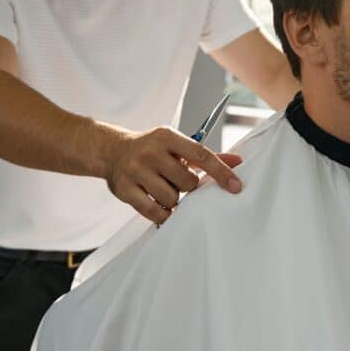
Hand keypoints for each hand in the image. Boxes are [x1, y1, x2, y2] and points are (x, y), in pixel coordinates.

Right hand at [107, 127, 242, 224]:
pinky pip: (154, 212)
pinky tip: (160, 206)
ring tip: (163, 188)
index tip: (236, 186)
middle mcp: (150, 152)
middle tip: (176, 180)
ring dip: (173, 199)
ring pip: (172, 199)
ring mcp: (136, 171)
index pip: (201, 155)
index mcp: (167, 137)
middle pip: (187, 182)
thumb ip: (205, 156)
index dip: (221, 172)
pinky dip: (163, 213)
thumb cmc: (152, 149)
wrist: (112, 151)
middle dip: (187, 186)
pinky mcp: (125, 190)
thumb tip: (237, 162)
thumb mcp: (176, 145)